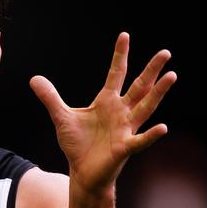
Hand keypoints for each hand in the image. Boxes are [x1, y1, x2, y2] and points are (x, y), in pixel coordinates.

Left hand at [29, 32, 176, 193]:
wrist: (82, 172)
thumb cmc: (77, 144)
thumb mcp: (60, 116)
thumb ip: (50, 97)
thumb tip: (34, 79)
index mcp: (106, 101)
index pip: (116, 73)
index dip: (120, 55)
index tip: (124, 35)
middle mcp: (120, 112)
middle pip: (139, 86)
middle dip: (151, 70)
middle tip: (166, 52)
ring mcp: (125, 129)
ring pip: (145, 107)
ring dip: (158, 93)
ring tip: (172, 76)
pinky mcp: (124, 148)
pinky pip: (139, 140)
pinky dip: (151, 135)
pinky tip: (163, 127)